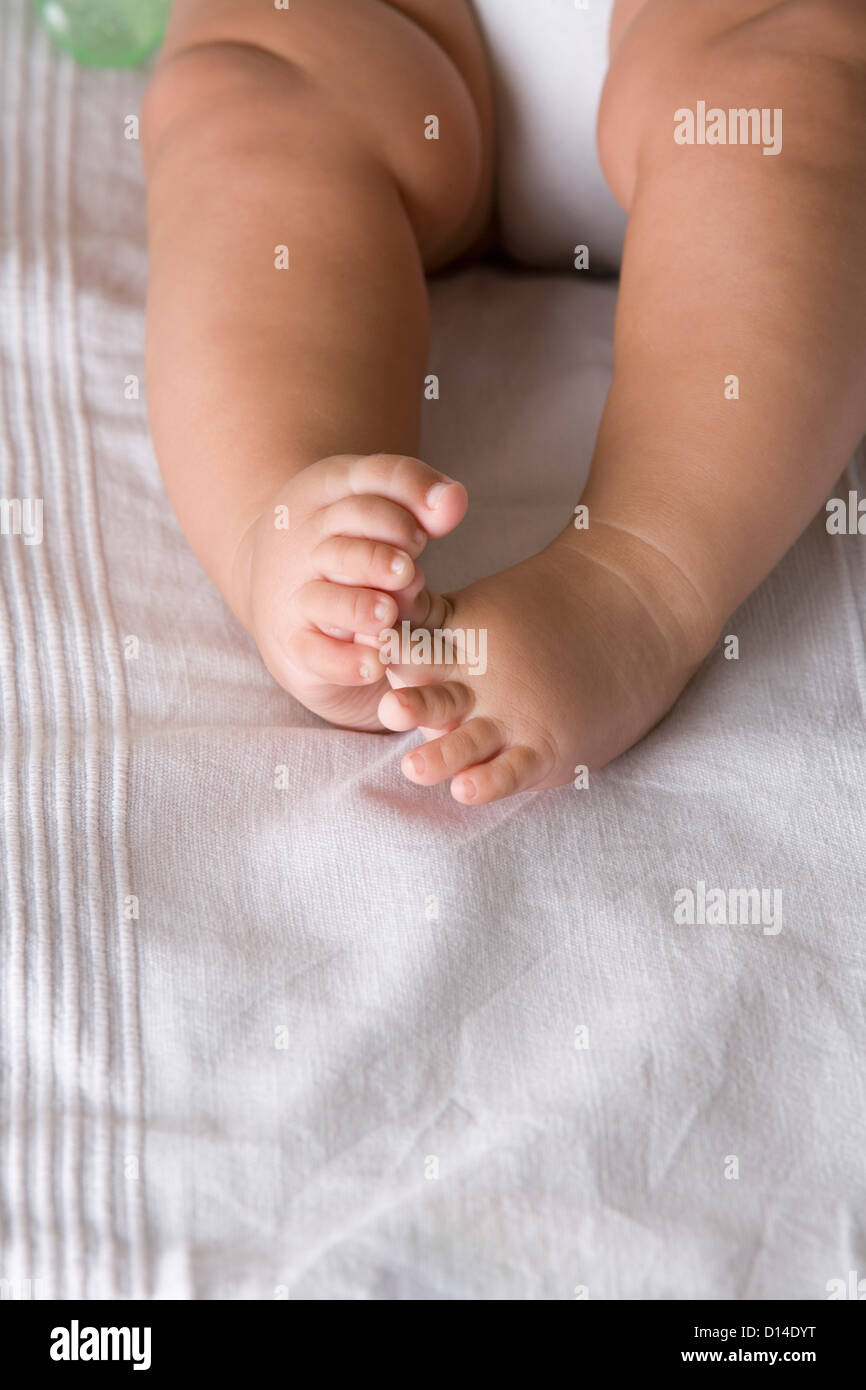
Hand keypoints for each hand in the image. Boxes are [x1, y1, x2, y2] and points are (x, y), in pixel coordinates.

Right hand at [233, 453, 466, 728]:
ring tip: (386, 615)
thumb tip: (454, 500)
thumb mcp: (384, 515)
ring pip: (323, 595)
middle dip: (378, 552)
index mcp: (333, 492)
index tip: (432, 526)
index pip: (373, 478)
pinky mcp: (294, 641)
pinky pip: (312, 651)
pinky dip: (342, 660)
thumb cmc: (354, 550)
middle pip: (342, 539)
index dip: (407, 496)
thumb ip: (423, 503)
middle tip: (405, 571)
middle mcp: (309, 537)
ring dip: (356, 604)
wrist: (280, 592)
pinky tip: (375, 664)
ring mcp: (296, 591)